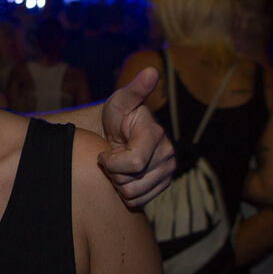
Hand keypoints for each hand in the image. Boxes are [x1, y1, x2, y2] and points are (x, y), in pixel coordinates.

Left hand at [99, 67, 174, 207]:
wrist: (121, 134)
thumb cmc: (117, 115)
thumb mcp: (120, 100)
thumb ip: (135, 88)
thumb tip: (152, 71)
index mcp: (156, 135)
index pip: (132, 163)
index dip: (111, 161)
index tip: (105, 151)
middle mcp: (168, 155)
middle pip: (130, 182)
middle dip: (113, 172)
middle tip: (112, 157)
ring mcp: (167, 172)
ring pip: (133, 195)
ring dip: (118, 183)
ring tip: (118, 166)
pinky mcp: (162, 185)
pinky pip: (138, 202)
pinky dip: (126, 193)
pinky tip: (125, 176)